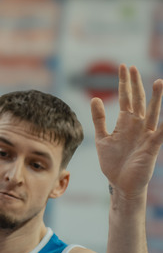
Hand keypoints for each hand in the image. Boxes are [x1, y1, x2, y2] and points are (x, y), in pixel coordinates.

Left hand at [91, 65, 162, 199]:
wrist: (122, 185)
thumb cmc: (113, 163)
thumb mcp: (102, 139)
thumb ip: (99, 119)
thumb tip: (96, 98)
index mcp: (125, 123)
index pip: (126, 98)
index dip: (124, 83)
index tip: (123, 67)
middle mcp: (137, 125)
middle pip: (137, 100)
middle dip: (135, 84)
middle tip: (131, 67)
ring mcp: (145, 135)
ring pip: (152, 112)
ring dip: (155, 98)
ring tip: (158, 82)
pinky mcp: (151, 147)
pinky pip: (161, 133)